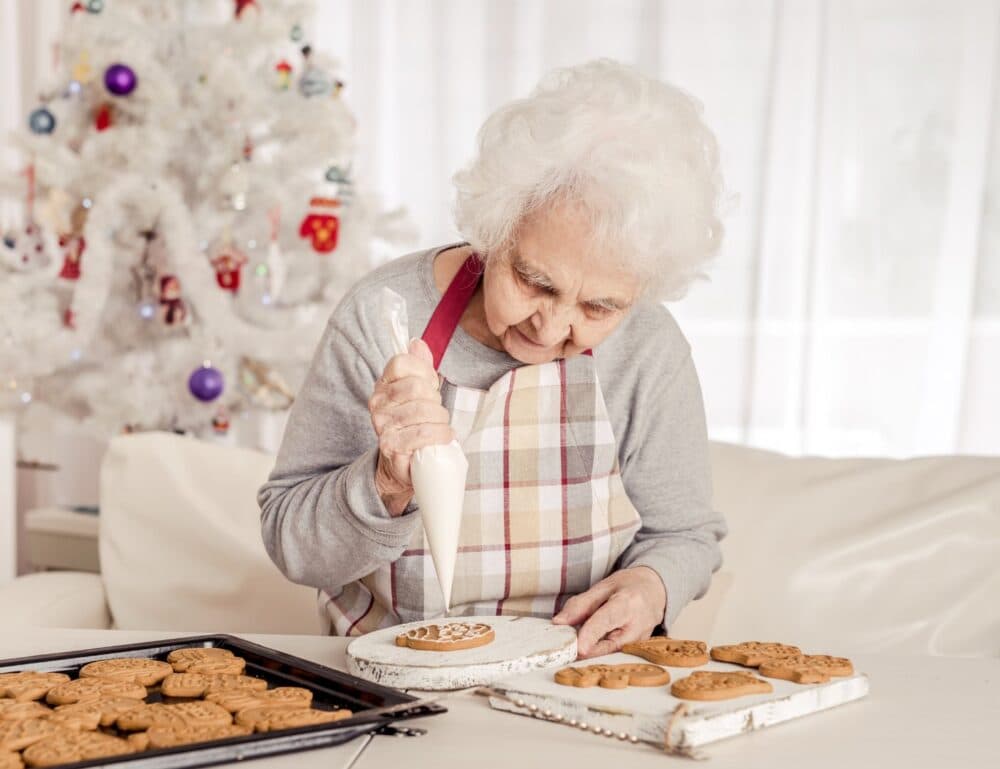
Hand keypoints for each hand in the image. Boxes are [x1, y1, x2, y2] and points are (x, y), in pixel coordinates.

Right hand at [368, 338, 453, 515]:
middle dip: (436, 401)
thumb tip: (417, 343)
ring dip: (442, 420)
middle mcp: (377, 402)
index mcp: (383, 384)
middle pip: (418, 388)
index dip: (424, 372)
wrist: (403, 463)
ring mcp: (382, 425)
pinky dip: (441, 435)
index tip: (431, 387)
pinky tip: (444, 437)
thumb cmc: (414, 424)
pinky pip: (423, 433)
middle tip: (438, 413)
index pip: (402, 363)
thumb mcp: (419, 393)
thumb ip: (419, 367)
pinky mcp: (390, 446)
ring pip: (424, 411)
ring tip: (442, 427)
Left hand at [552, 566, 666, 658]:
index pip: (606, 621)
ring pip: (610, 653)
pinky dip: (599, 653)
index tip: (577, 647)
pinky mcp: (637, 650)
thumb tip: (559, 623)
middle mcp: (638, 626)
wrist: (656, 592)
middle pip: (609, 644)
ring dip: (590, 652)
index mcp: (628, 603)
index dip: (590, 634)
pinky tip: (586, 649)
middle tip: (564, 649)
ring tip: (572, 648)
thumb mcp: (603, 586)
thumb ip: (581, 605)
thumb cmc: (629, 586)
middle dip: (585, 649)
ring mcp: (640, 641)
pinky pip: (614, 654)